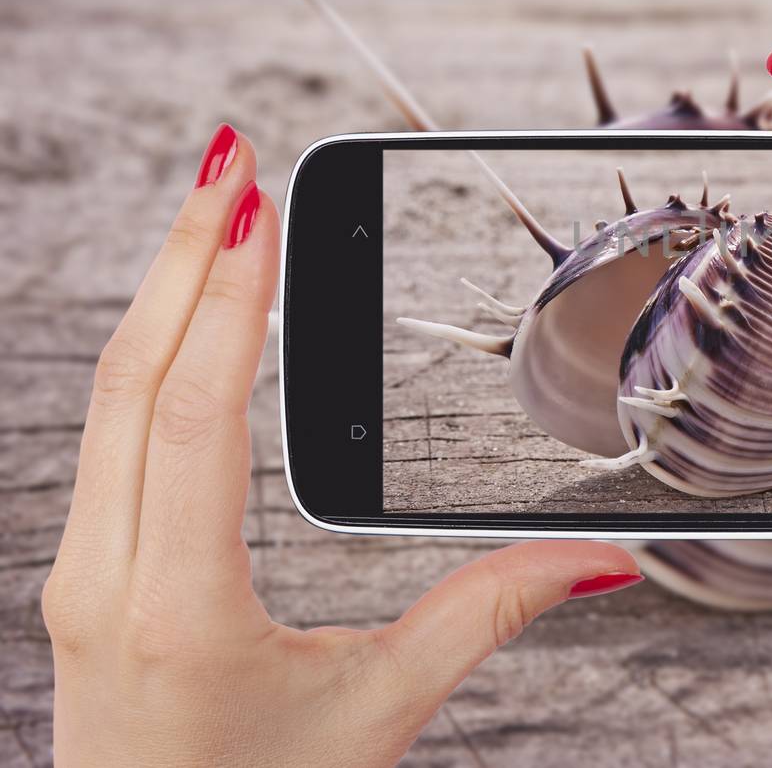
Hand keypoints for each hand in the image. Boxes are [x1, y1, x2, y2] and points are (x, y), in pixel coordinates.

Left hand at [43, 124, 641, 766]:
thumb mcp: (378, 710)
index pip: (193, 413)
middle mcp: (104, 576)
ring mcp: (81, 571)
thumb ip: (487, 618)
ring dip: (162, 294)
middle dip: (184, 255)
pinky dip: (148, 351)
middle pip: (129, 377)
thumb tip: (594, 561)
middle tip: (230, 157)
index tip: (257, 206)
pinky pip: (106, 433)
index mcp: (176, 604)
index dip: (229, 298)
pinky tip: (188, 315)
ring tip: (214, 211)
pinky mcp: (87, 571)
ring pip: (104, 399)